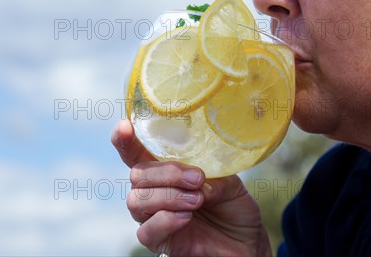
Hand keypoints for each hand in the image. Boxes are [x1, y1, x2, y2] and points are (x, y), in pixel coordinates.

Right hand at [111, 119, 271, 255]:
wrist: (246, 243)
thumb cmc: (234, 208)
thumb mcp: (230, 183)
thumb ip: (212, 176)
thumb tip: (197, 179)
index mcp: (164, 171)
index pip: (135, 153)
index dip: (124, 140)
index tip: (125, 126)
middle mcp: (153, 192)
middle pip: (136, 174)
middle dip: (167, 173)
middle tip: (197, 179)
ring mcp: (153, 217)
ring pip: (137, 200)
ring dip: (168, 196)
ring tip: (197, 201)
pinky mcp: (159, 242)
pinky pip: (146, 231)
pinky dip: (166, 220)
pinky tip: (186, 217)